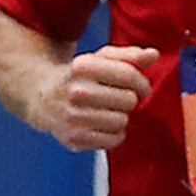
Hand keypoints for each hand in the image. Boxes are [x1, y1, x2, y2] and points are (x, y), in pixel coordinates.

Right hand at [37, 44, 158, 153]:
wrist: (42, 97)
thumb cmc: (79, 77)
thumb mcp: (100, 59)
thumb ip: (129, 55)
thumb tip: (153, 55)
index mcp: (83, 66)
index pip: (129, 75)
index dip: (142, 83)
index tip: (141, 87)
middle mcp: (76, 91)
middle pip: (129, 100)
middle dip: (129, 99)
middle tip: (119, 99)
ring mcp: (73, 117)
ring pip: (122, 121)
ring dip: (121, 117)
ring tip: (108, 111)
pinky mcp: (74, 138)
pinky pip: (113, 140)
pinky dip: (113, 134)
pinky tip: (102, 125)